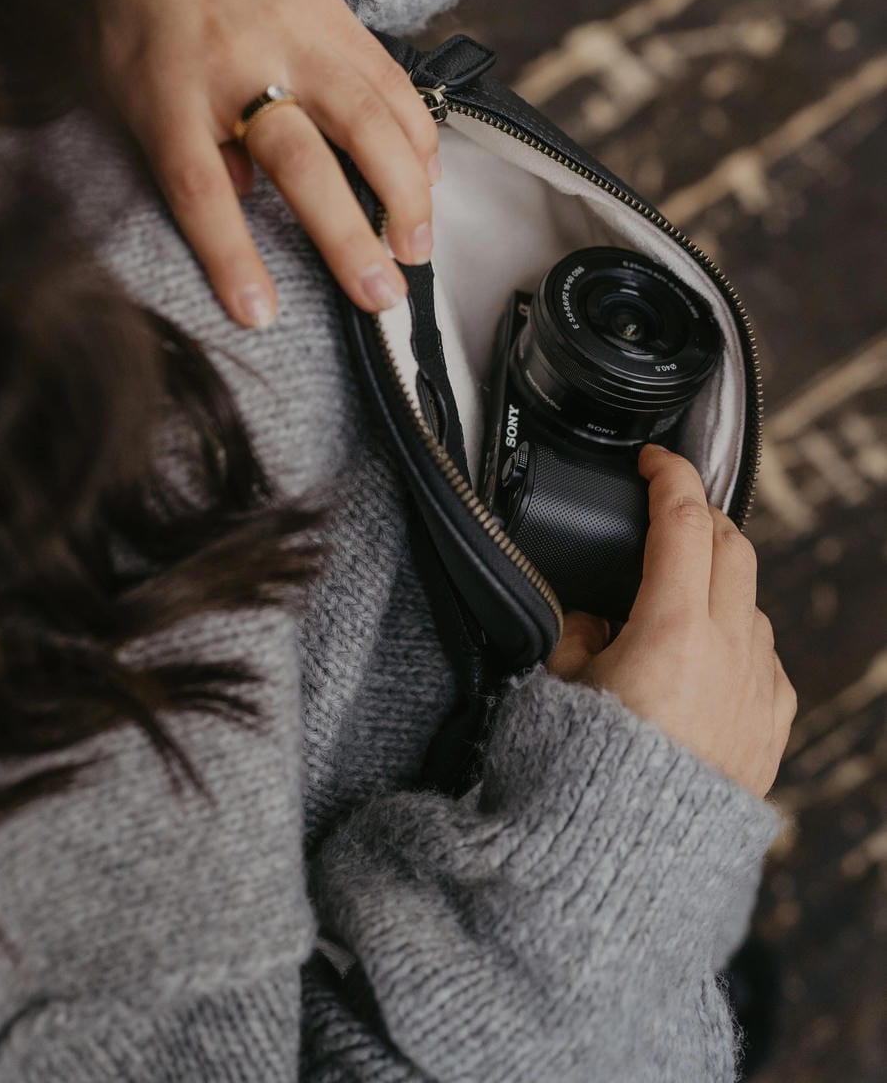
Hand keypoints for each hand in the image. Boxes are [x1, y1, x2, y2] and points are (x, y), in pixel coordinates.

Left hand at [93, 0, 439, 327]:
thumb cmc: (137, 9)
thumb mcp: (119, 80)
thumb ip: (170, 143)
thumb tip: (237, 199)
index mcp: (167, 92)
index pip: (199, 186)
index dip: (231, 254)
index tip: (261, 312)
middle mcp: (237, 66)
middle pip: (299, 160)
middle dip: (345, 234)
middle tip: (381, 294)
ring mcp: (295, 38)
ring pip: (365, 119)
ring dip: (402, 190)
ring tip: (417, 246)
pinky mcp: (337, 18)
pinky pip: (391, 80)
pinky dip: (417, 134)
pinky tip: (429, 177)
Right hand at [545, 446, 797, 800]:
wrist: (630, 866)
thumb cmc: (586, 778)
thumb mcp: (554, 687)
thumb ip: (574, 633)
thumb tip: (590, 618)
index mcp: (672, 627)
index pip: (683, 520)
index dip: (669, 476)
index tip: (654, 461)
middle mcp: (727, 650)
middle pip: (732, 546)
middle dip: (700, 518)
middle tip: (666, 514)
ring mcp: (758, 689)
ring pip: (751, 602)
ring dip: (720, 582)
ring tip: (675, 598)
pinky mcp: (772, 727)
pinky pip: (766, 659)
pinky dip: (738, 640)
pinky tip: (705, 659)